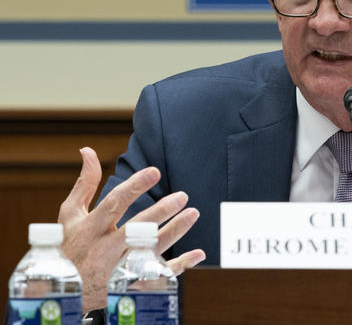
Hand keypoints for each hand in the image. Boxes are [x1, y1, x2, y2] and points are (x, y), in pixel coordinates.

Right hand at [58, 147, 205, 312]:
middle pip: (135, 228)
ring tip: (193, 213)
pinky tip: (198, 254)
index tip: (155, 171)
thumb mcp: (70, 216)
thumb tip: (88, 150)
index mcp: (90, 229)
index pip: (114, 204)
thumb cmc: (68, 247)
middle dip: (160, 211)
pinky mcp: (131, 283)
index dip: (134, 186)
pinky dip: (180, 265)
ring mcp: (119, 268)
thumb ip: (84, 184)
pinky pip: (158, 274)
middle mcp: (104, 249)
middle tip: (182, 196)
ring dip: (174, 232)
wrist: (62, 292)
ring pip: (150, 250)